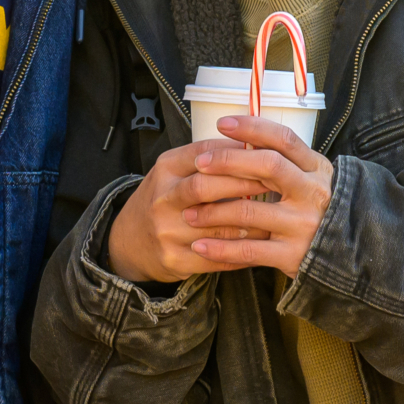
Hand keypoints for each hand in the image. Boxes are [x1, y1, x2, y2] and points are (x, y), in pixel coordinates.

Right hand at [106, 136, 278, 283]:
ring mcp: (166, 230)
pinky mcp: (173, 258)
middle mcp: (162, 198)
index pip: (204, 153)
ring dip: (249, 221)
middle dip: (244, 183)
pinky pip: (216, 256)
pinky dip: (241, 251)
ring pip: (216, 225)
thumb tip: (255, 145)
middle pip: (205, 186)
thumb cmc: (165, 198)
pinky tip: (260, 245)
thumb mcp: (176, 170)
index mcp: (166, 168)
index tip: (266, 154)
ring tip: (274, 216)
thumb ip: (209, 159)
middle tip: (274, 183)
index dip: (237, 153)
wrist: (129, 240)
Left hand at [179, 116, 335, 280]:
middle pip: (267, 166)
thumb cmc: (314, 209)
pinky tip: (200, 245)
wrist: (346, 256)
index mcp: (316, 169)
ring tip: (189, 212)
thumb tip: (238, 137)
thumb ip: (282, 160)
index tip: (222, 123)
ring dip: (213, 211)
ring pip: (249, 210)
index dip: (252, 128)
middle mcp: (313, 193)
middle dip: (228, 161)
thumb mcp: (309, 178)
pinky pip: (249, 250)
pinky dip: (221, 249)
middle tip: (200, 163)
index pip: (283, 139)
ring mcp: (304, 225)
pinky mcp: (293, 255)